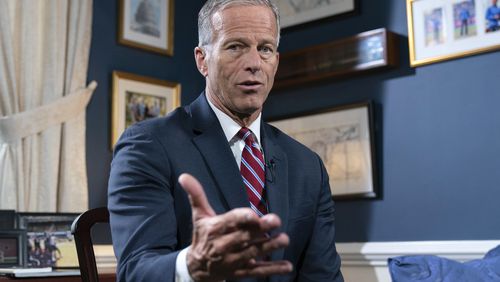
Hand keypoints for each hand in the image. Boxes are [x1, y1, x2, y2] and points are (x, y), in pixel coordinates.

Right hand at [178, 173, 292, 281]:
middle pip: (244, 237)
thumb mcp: (199, 215)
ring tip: (284, 239)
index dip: (241, 218)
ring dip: (270, 247)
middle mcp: (223, 246)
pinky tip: (287, 266)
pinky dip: (273, 269)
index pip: (229, 222)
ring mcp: (233, 261)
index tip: (253, 215)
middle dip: (260, 229)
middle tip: (276, 220)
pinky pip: (258, 271)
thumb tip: (184, 176)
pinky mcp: (241, 272)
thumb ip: (196, 195)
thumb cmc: (202, 236)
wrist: (196, 268)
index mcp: (214, 229)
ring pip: (253, 253)